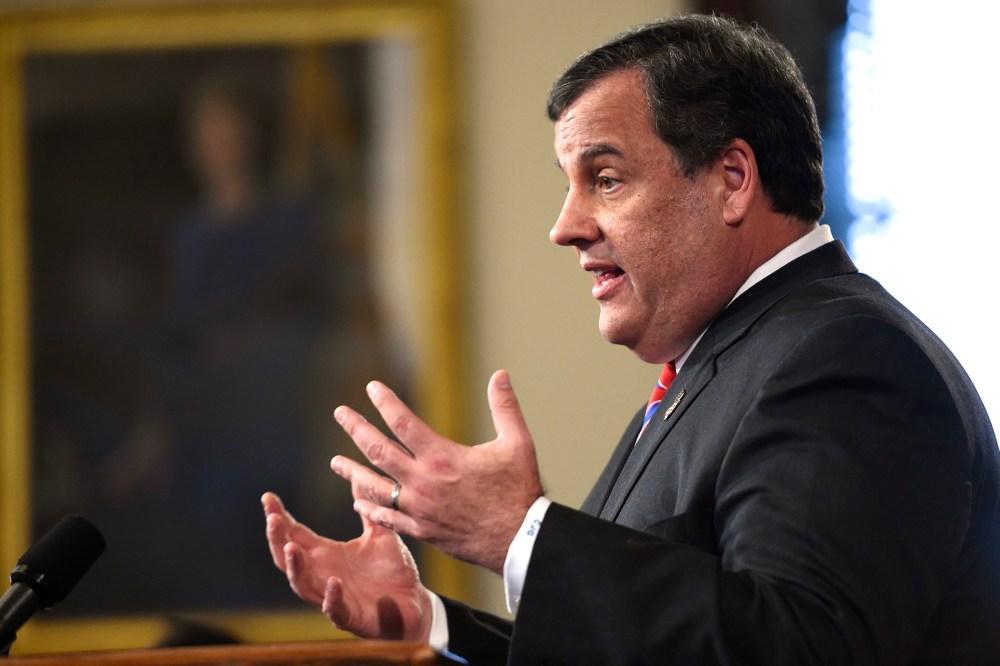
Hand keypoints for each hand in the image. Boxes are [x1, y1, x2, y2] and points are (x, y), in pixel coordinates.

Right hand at [261, 492, 432, 640]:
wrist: (415, 603)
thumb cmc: (392, 571)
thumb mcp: (379, 533)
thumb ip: (367, 506)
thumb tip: (357, 473)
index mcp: (326, 554)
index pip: (295, 534)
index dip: (279, 516)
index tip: (268, 497)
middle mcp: (323, 574)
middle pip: (288, 558)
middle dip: (277, 539)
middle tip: (273, 518)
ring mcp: (333, 597)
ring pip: (303, 584)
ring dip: (295, 568)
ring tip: (291, 548)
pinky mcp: (350, 616)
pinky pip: (335, 609)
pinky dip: (331, 597)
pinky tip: (332, 582)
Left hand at [331, 369, 543, 573]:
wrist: (520, 539)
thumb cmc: (519, 490)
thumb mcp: (517, 443)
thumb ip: (504, 407)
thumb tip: (500, 374)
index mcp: (442, 457)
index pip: (403, 422)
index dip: (385, 402)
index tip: (371, 388)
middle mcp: (423, 482)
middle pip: (379, 450)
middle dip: (356, 429)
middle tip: (340, 414)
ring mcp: (419, 509)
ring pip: (375, 487)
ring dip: (353, 472)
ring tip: (335, 462)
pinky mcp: (422, 530)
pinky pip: (387, 519)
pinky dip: (370, 508)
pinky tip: (358, 502)